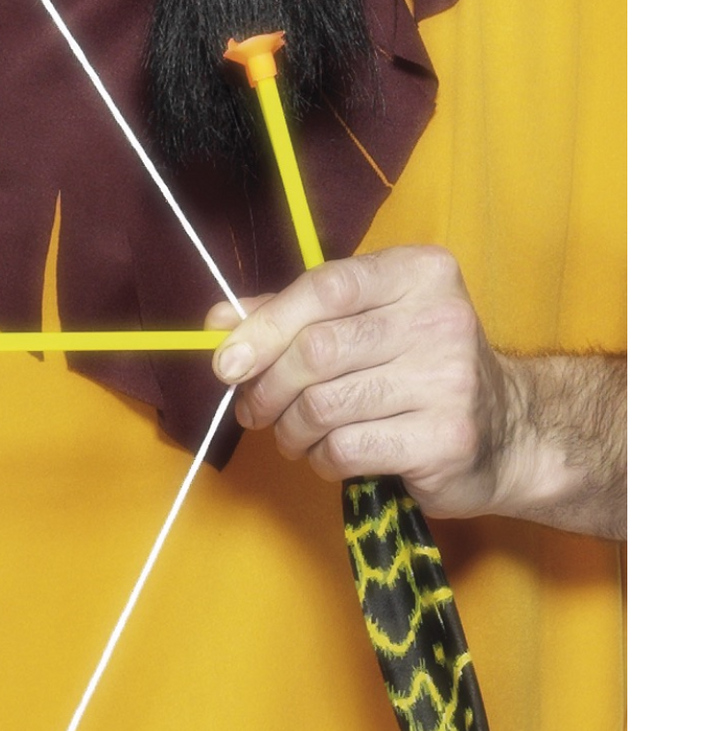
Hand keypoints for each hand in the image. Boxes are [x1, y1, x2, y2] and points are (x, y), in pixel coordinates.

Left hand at [208, 246, 517, 519]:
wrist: (511, 433)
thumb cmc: (420, 368)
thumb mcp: (366, 322)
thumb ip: (294, 314)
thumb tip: (219, 322)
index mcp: (420, 273)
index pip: (326, 288)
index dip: (265, 326)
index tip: (225, 362)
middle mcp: (440, 319)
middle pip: (316, 351)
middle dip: (268, 387)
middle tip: (254, 408)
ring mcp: (449, 381)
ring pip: (323, 405)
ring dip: (291, 429)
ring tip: (294, 434)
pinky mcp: (446, 439)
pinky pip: (346, 448)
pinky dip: (320, 458)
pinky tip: (329, 455)